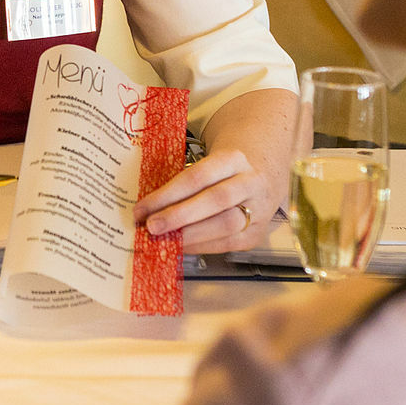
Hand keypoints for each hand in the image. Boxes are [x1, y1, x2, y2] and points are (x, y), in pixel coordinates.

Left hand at [133, 144, 285, 255]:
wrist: (263, 172)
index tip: (142, 208)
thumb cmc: (226, 169)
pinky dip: (202, 246)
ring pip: (225, 225)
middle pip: (215, 200)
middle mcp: (251, 182)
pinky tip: (182, 246)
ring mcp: (259, 209)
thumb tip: (149, 208)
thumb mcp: (209, 162)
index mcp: (234, 158)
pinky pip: (229, 243)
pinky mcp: (258, 233)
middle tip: (151, 226)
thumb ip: (185, 182)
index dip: (168, 195)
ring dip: (190, 236)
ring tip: (165, 240)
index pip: (197, 176)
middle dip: (179, 216)